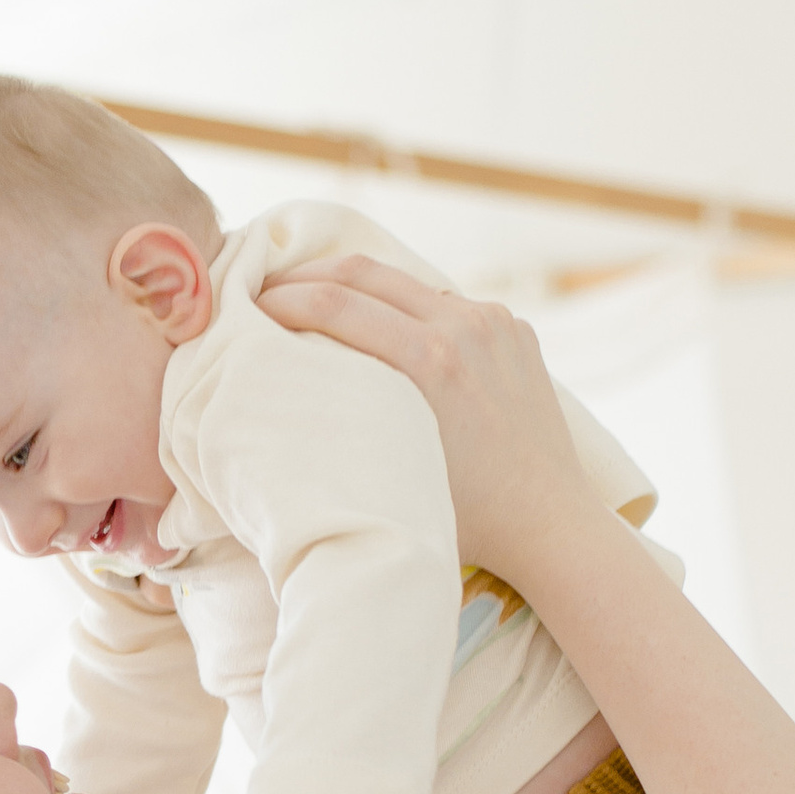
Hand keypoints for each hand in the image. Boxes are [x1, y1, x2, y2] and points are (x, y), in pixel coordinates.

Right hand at [257, 255, 593, 592]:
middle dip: (303, 277)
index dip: (278, 300)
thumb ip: (343, 415)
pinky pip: (442, 302)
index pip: (332, 302)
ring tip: (311, 304)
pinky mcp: (512, 326)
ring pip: (403, 281)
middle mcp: (464, 327)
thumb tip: (276, 386)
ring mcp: (493, 320)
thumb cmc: (465, 518)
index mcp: (430, 361)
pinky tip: (377, 330)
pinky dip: (402, 308)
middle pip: (360, 272)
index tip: (245, 311)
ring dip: (351, 286)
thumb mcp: (392, 467)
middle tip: (262, 292)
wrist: (549, 520)